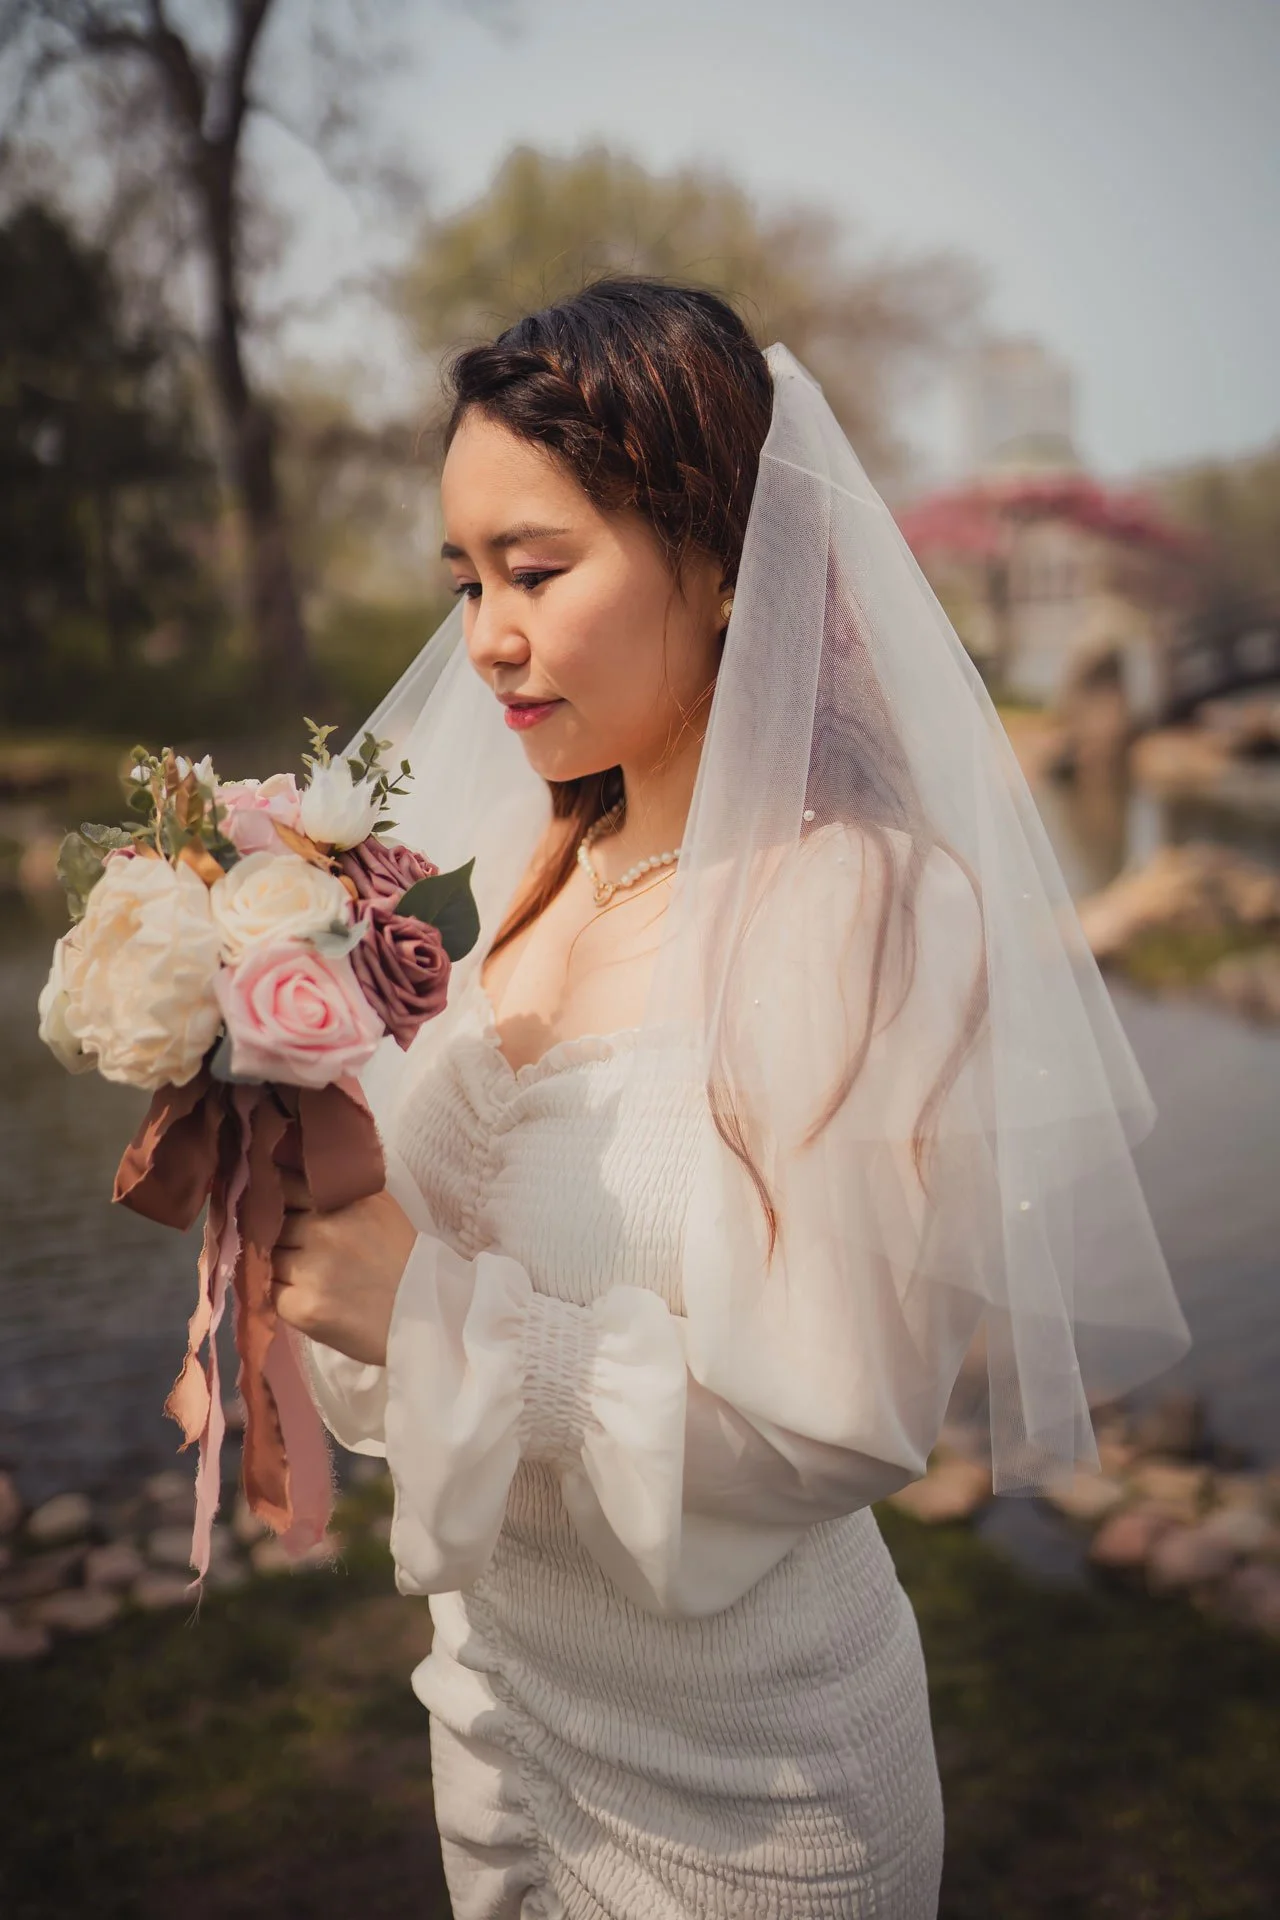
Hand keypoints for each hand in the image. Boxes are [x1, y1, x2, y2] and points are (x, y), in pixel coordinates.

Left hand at [271, 1169, 416, 1367]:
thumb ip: (338, 1187)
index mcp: (341, 1200)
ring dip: (283, 1265)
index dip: (280, 1194)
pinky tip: (311, 1297)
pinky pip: (271, 1292)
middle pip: (273, 1223)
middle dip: (284, 1233)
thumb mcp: (377, 1205)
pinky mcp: (301, 1307)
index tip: (282, 1203)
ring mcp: (309, 1270)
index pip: (285, 1184)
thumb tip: (292, 1166)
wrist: (426, 1314)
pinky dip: (286, 1295)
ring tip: (313, 1276)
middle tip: (307, 1248)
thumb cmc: (401, 1257)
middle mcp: (322, 1229)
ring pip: (271, 1258)